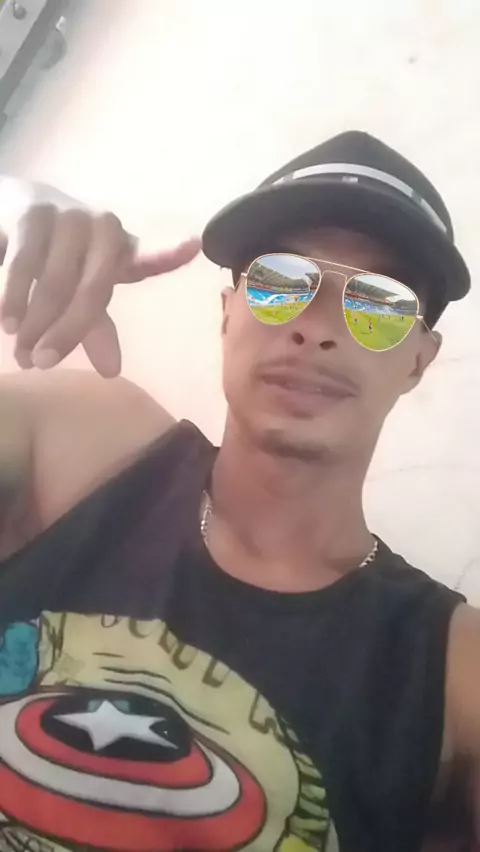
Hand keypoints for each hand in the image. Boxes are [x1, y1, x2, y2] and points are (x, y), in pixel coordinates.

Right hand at [0, 179, 200, 376]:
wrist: (8, 206)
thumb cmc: (54, 254)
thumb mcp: (77, 289)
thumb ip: (93, 327)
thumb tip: (111, 372)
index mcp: (122, 249)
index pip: (149, 258)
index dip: (170, 253)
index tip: (193, 245)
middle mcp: (103, 228)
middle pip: (92, 290)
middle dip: (64, 332)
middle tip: (40, 363)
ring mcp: (70, 215)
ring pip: (55, 282)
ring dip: (34, 321)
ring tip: (19, 347)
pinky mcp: (31, 211)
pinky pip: (24, 264)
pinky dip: (13, 297)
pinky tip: (6, 320)